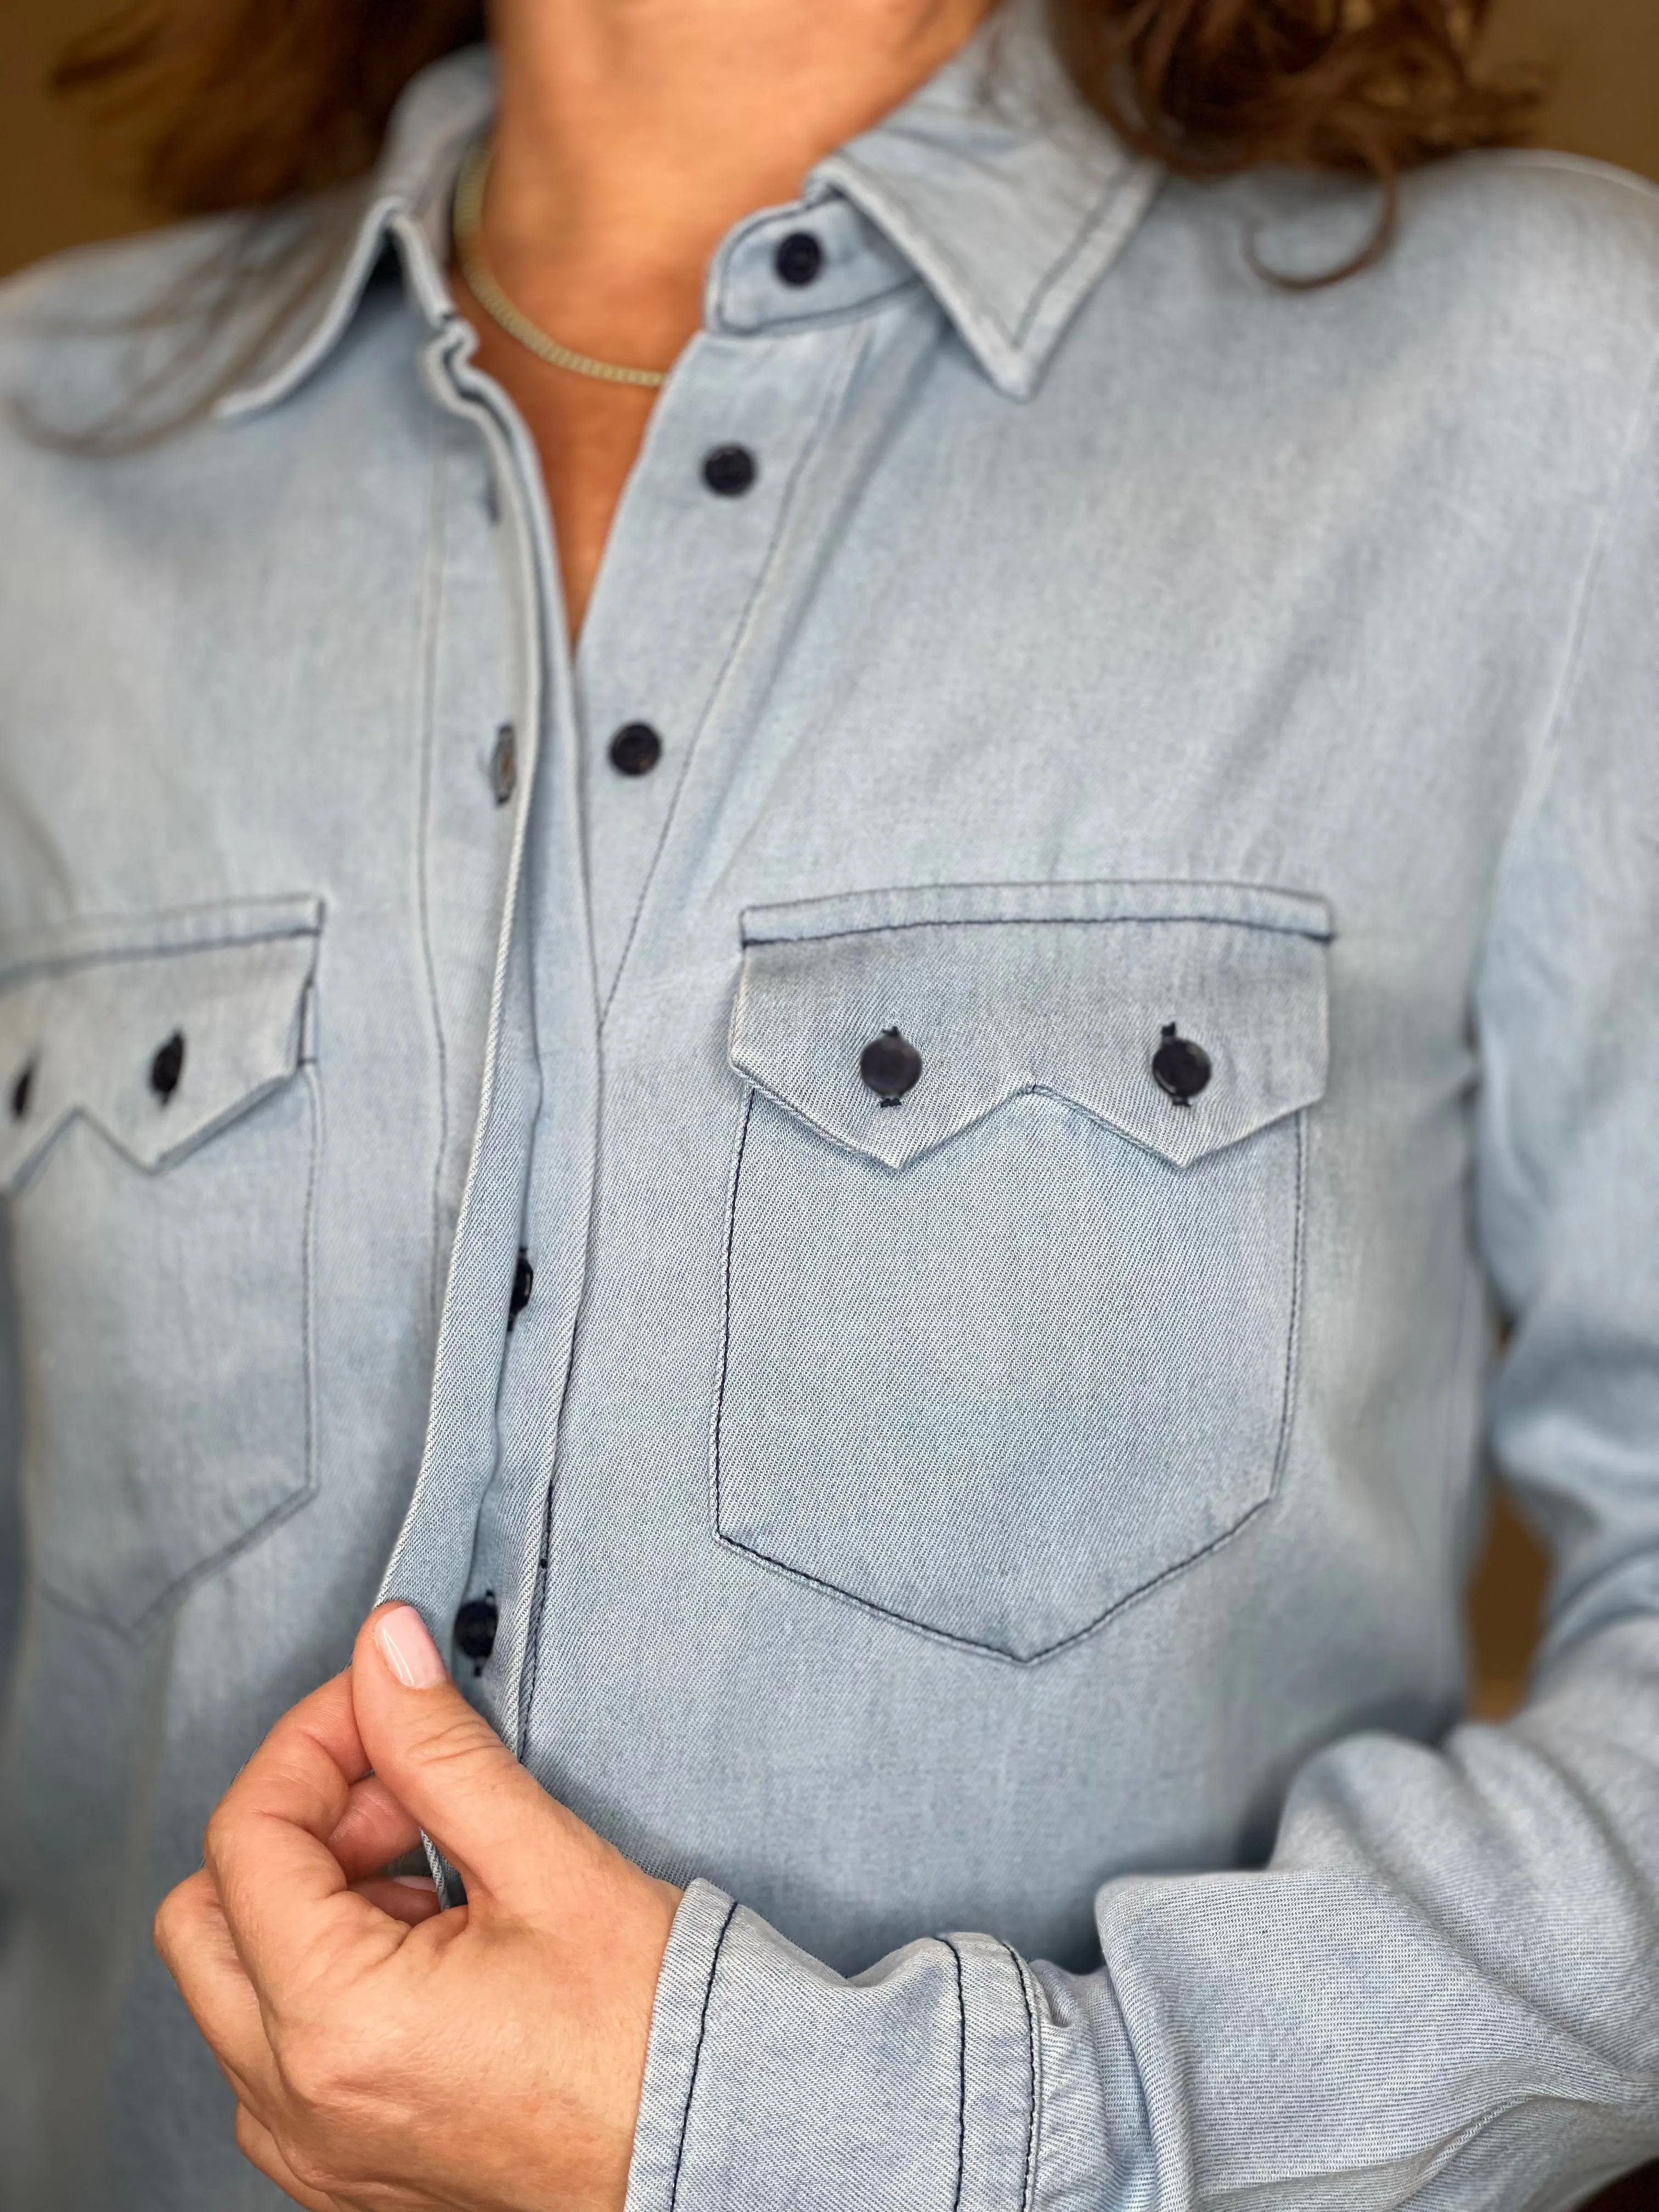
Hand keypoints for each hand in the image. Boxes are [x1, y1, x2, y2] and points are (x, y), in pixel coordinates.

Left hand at [154, 1605, 681, 2211]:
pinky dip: (327, 1968)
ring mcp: (311, 2144)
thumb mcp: (547, 1863)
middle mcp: (298, 2101)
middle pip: (209, 1909)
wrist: (712, 2150)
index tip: (383, 1703)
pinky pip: (275, 2044)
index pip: (248, 1835)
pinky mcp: (340, 2164)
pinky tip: (429, 1940)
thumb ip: (442, 1748)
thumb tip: (384, 1653)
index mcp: (336, 2025)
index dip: (313, 1740)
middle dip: (299, 1820)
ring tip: (436, 1869)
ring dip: (313, 1895)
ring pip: (235, 1977)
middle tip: (404, 1791)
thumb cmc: (650, 2032)